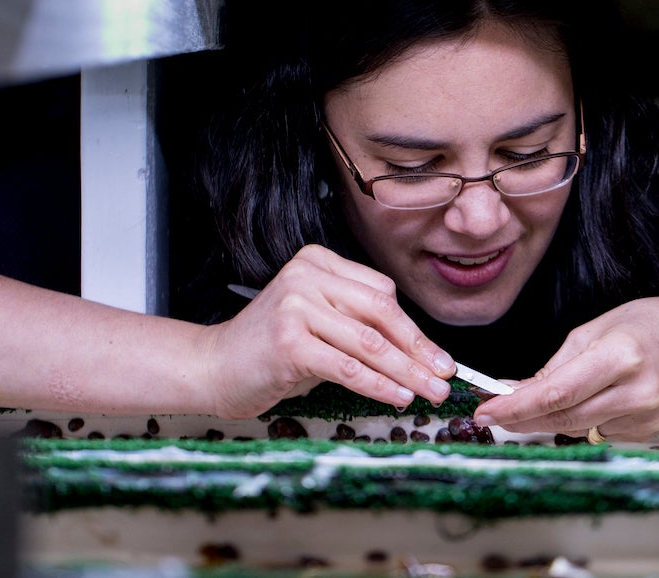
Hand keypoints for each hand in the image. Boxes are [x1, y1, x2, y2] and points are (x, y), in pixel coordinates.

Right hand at [196, 244, 454, 417]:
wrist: (213, 367)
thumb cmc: (271, 351)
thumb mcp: (320, 324)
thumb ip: (360, 324)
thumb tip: (421, 352)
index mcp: (319, 261)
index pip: (382, 294)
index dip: (416, 330)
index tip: (439, 357)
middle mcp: (308, 275)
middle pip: (382, 315)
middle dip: (419, 351)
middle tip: (445, 376)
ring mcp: (296, 305)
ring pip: (369, 343)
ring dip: (407, 372)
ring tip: (430, 392)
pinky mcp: (289, 340)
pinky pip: (347, 366)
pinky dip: (378, 385)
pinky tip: (398, 397)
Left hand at [474, 295, 658, 441]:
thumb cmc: (656, 322)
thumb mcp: (602, 325)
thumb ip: (561, 361)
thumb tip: (520, 388)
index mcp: (620, 355)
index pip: (557, 391)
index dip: (516, 405)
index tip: (486, 410)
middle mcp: (635, 392)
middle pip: (562, 417)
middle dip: (521, 417)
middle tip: (491, 412)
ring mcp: (645, 417)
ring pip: (576, 428)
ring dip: (546, 420)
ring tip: (525, 405)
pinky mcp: (650, 432)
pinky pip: (598, 431)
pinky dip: (579, 420)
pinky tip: (581, 402)